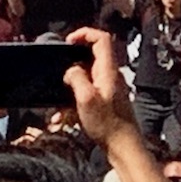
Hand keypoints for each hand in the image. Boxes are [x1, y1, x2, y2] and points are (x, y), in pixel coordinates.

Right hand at [64, 27, 135, 150]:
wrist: (123, 147)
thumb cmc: (108, 125)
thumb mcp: (86, 99)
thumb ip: (77, 78)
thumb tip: (70, 69)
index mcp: (109, 70)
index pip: (102, 38)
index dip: (85, 33)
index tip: (68, 41)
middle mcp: (111, 76)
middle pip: (92, 56)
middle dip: (72, 62)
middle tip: (59, 71)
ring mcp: (109, 88)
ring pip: (85, 77)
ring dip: (70, 86)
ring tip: (58, 103)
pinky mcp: (105, 101)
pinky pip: (85, 94)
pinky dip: (73, 101)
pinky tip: (62, 118)